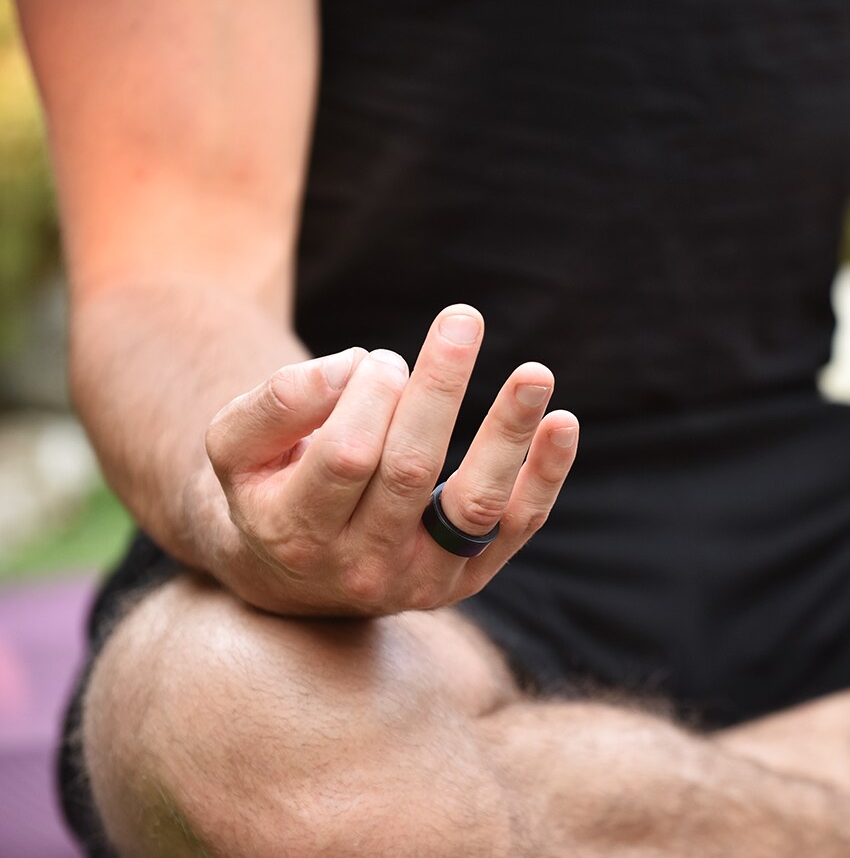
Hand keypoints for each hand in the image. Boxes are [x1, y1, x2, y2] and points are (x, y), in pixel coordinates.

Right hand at [204, 305, 577, 615]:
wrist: (293, 578)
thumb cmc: (269, 485)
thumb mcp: (237, 444)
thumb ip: (279, 402)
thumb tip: (355, 367)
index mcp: (297, 531)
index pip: (346, 456)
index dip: (368, 395)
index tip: (380, 359)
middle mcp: (362, 565)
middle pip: (410, 471)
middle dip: (439, 390)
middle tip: (462, 321)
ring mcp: (423, 578)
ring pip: (474, 505)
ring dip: (507, 434)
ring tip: (535, 373)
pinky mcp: (470, 576)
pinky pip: (516, 525)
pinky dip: (544, 475)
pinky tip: (562, 422)